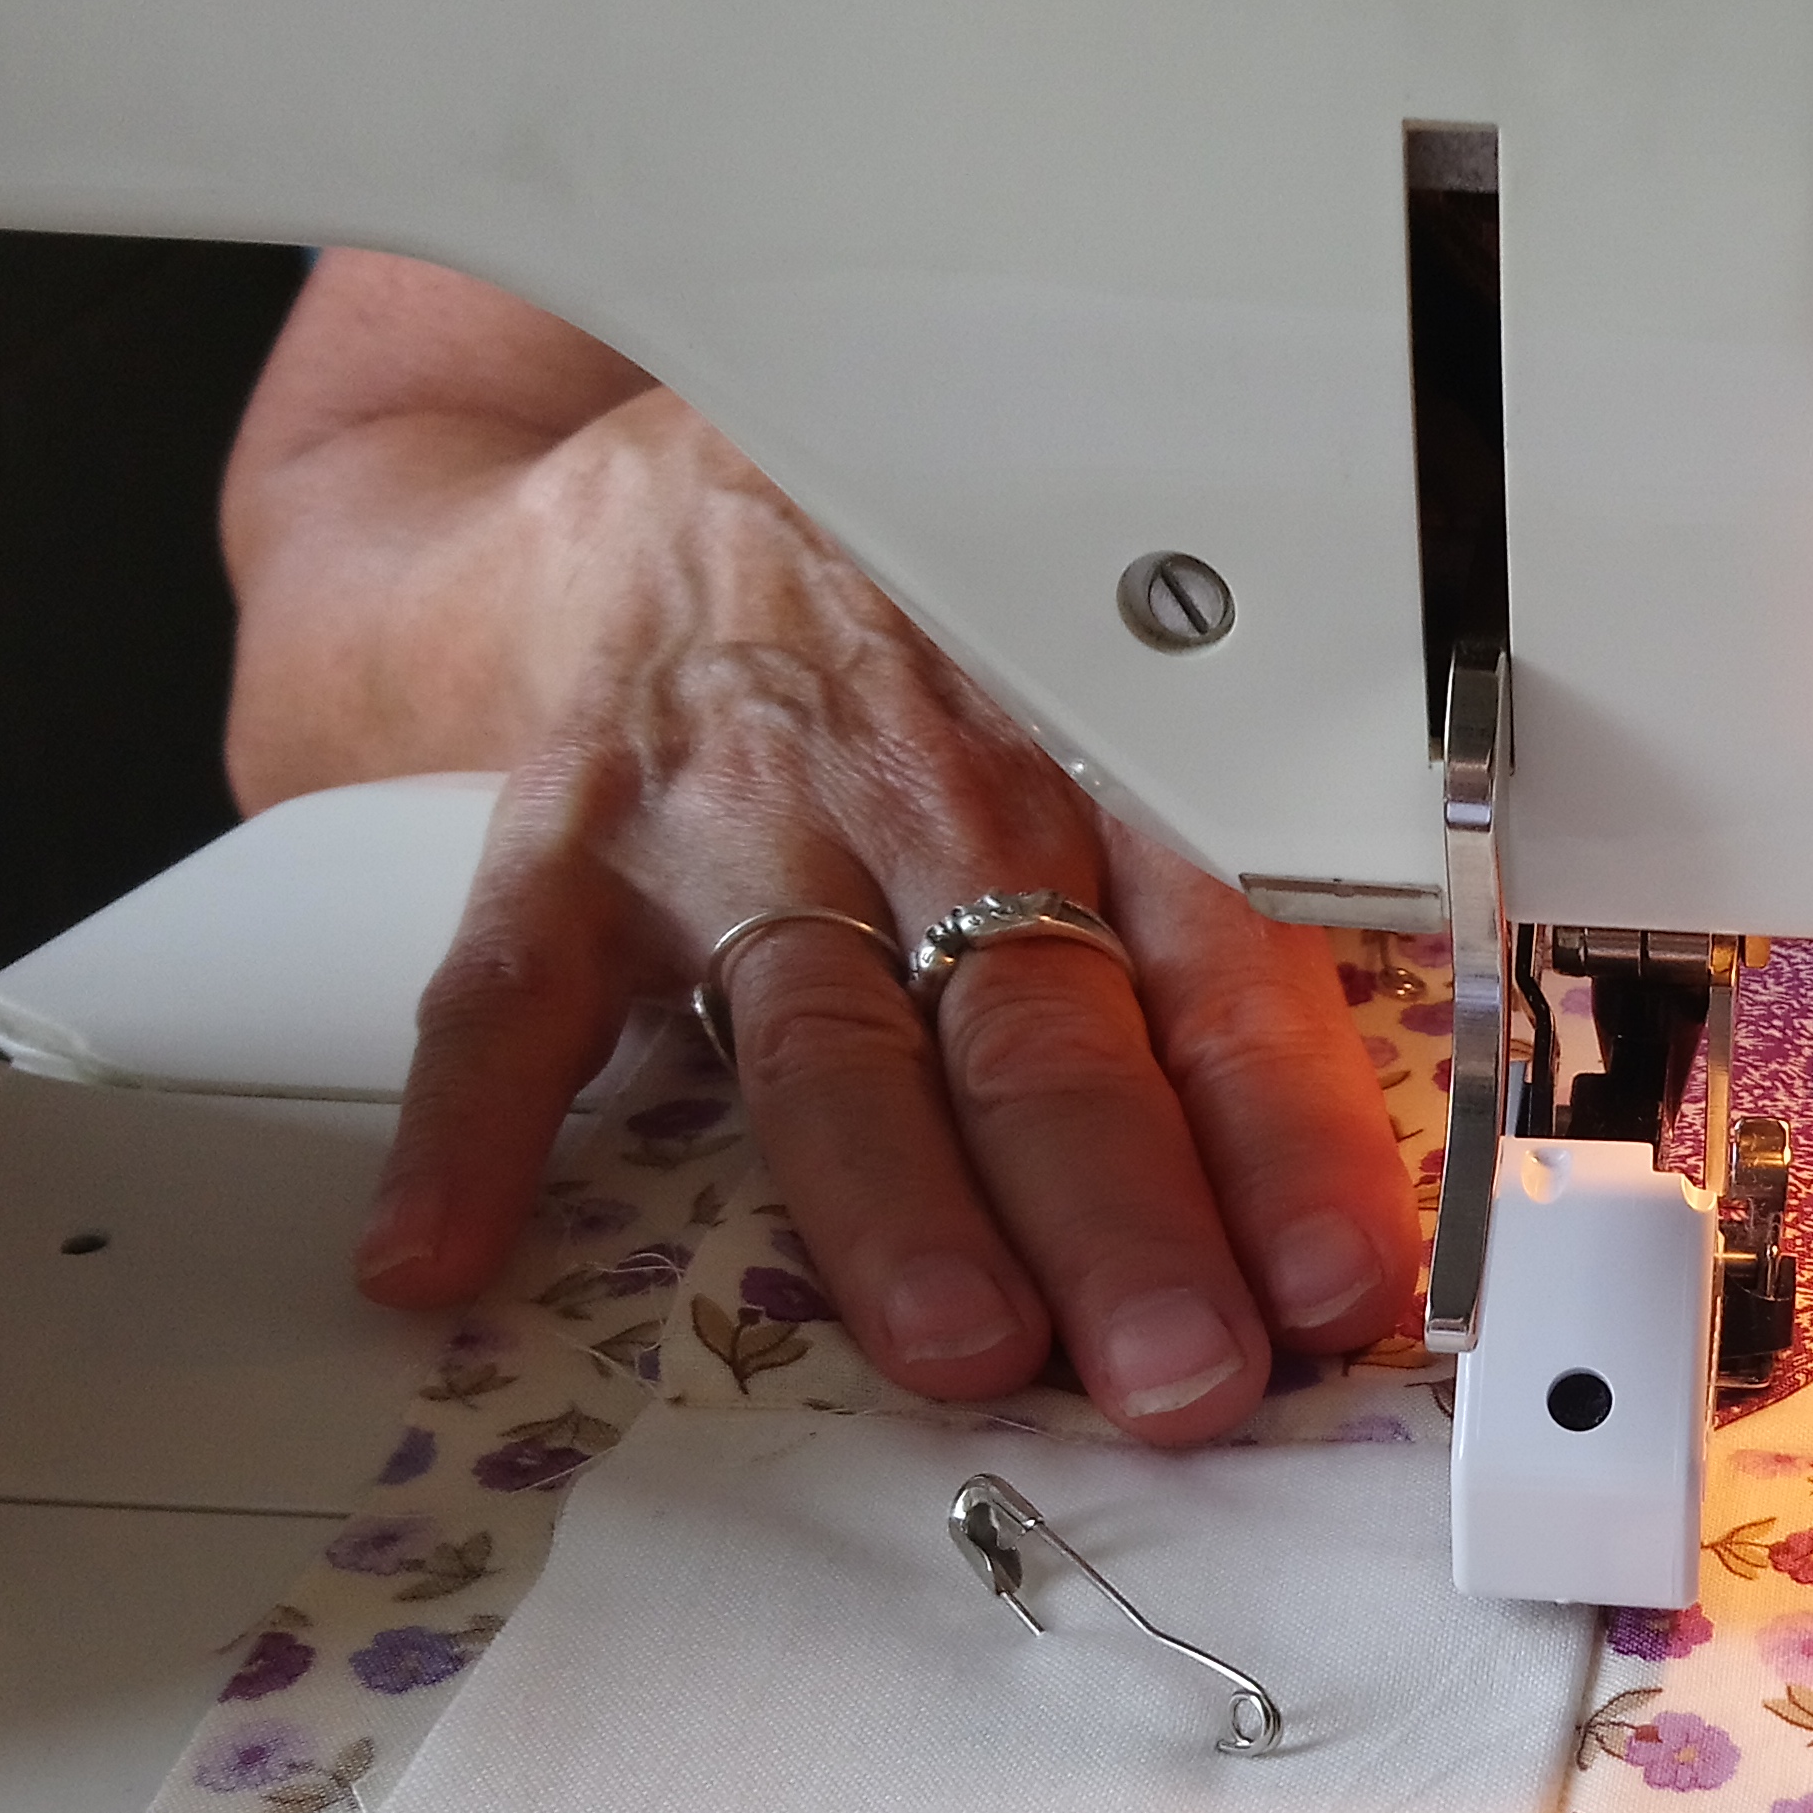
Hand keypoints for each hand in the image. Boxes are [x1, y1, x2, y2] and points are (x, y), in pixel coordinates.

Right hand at [343, 392, 1414, 1440]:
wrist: (706, 447)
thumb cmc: (954, 617)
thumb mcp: (1135, 703)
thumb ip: (1226, 913)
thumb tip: (1367, 1171)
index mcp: (1105, 784)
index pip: (1222, 981)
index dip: (1286, 1141)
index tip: (1339, 1280)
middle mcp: (933, 803)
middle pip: (1039, 1033)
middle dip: (1118, 1215)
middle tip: (1176, 1365)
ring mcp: (740, 824)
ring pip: (831, 1037)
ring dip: (895, 1206)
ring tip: (952, 1343)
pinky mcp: (572, 837)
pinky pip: (509, 990)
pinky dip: (472, 1128)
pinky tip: (444, 1256)